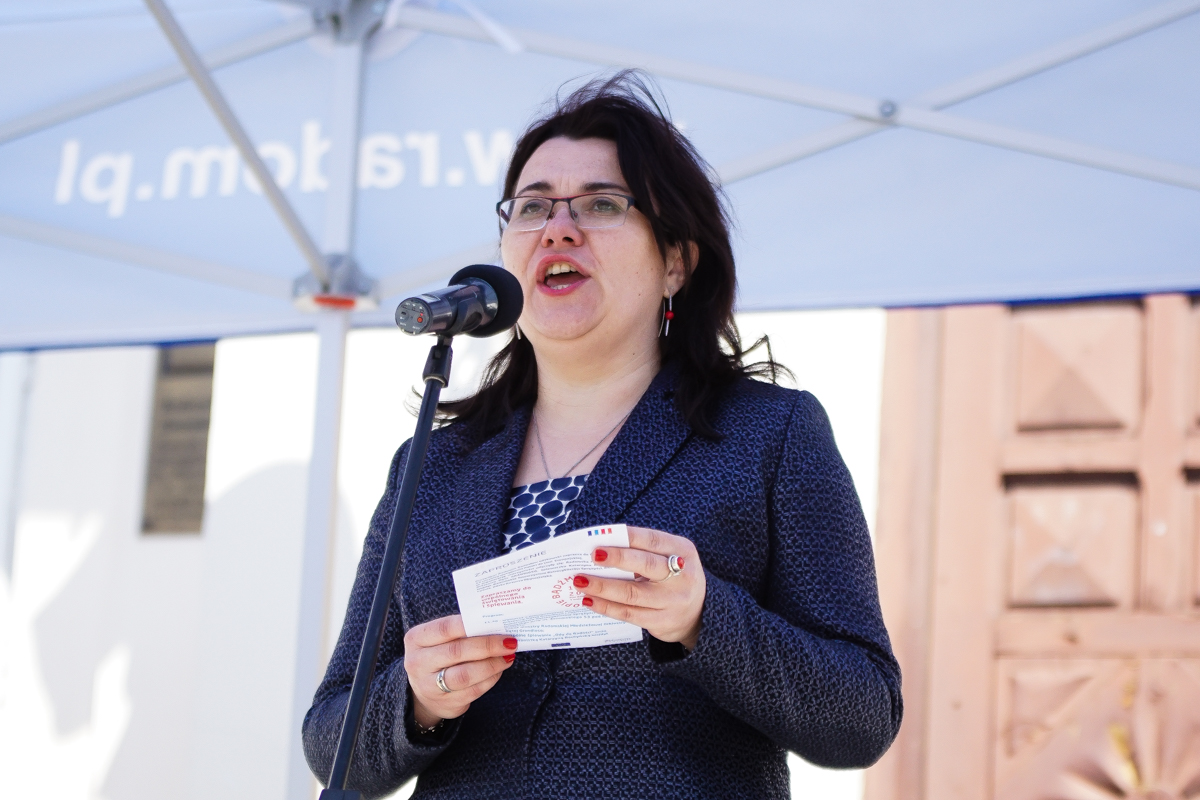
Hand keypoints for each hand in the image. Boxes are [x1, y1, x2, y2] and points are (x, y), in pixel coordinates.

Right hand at [402, 614, 517, 728]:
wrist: (423, 692)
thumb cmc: (438, 656)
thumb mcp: (438, 640)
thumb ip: (460, 632)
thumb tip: (495, 626)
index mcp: (416, 639)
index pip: (445, 628)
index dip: (472, 625)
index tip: (496, 624)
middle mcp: (418, 663)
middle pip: (456, 652)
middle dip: (487, 646)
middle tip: (509, 642)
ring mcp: (429, 687)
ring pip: (465, 675)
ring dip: (492, 665)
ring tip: (508, 657)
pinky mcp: (446, 704)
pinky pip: (473, 691)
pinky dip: (491, 679)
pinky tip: (499, 670)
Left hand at [573, 526, 705, 649]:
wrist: (700, 613)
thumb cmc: (675, 577)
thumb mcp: (671, 557)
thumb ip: (644, 551)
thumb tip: (602, 547)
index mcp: (682, 551)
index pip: (652, 540)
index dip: (627, 537)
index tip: (603, 536)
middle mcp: (681, 575)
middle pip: (645, 565)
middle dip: (616, 559)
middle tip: (592, 556)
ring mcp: (672, 601)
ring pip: (632, 593)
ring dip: (603, 587)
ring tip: (581, 581)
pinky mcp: (661, 621)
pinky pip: (629, 614)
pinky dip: (606, 607)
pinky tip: (590, 601)